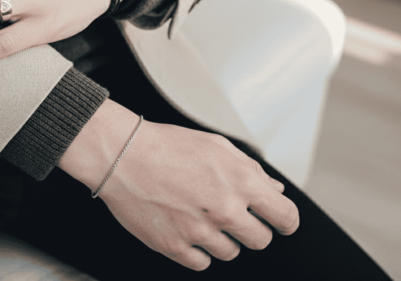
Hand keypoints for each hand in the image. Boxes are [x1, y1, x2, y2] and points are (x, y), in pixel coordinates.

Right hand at [59, 101, 298, 270]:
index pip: (285, 217)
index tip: (280, 223)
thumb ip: (250, 168)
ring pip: (231, 253)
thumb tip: (273, 189)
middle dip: (252, 229)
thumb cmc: (167, 145)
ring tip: (200, 215)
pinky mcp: (175, 246)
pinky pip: (201, 262)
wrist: (123, 155)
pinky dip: (198, 250)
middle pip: (260, 241)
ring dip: (222, 238)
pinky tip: (187, 229)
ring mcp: (199, 231)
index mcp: (240, 181)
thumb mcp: (215, 145)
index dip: (285, 221)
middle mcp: (224, 209)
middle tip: (232, 215)